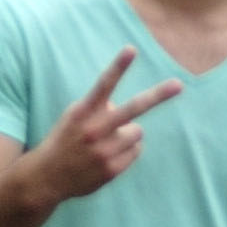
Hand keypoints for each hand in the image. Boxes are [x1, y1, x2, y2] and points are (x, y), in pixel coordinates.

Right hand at [25, 47, 184, 204]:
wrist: (47, 177)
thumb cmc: (66, 139)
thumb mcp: (75, 117)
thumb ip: (99, 108)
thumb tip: (128, 111)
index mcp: (83, 111)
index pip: (104, 84)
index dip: (118, 66)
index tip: (131, 49)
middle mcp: (95, 129)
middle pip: (133, 108)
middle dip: (158, 95)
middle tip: (179, 84)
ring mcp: (104, 151)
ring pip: (137, 132)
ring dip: (128, 134)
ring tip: (108, 142)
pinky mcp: (112, 169)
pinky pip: (136, 150)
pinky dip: (128, 150)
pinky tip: (109, 156)